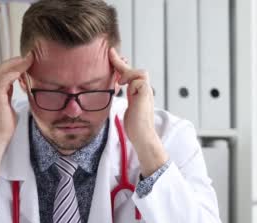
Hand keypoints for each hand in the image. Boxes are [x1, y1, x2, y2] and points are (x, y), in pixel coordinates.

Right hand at [0, 52, 33, 147]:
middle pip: (0, 68)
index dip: (14, 65)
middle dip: (15, 61)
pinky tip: (22, 69)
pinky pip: (2, 80)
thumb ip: (11, 94)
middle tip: (30, 56)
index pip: (2, 72)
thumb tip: (21, 86)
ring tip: (28, 59)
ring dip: (15, 64)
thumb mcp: (9, 105)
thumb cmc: (4, 126)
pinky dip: (12, 72)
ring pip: (1, 71)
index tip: (27, 61)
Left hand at [109, 47, 167, 176]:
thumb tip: (116, 89)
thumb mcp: (127, 107)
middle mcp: (144, 90)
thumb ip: (126, 97)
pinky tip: (126, 88)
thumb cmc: (134, 125)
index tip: (111, 54)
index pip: (130, 74)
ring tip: (120, 83)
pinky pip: (139, 80)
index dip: (121, 64)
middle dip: (121, 63)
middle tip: (110, 53)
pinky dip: (131, 82)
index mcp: (138, 92)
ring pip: (139, 73)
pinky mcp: (145, 94)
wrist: (142, 135)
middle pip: (137, 70)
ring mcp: (146, 92)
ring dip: (128, 74)